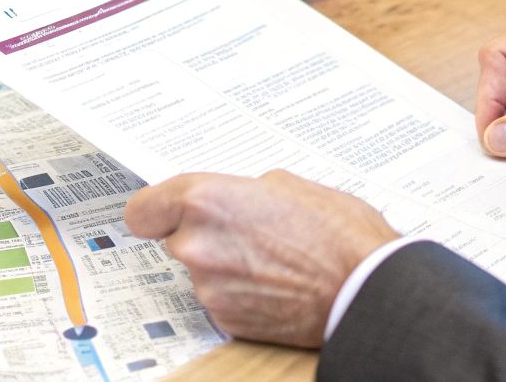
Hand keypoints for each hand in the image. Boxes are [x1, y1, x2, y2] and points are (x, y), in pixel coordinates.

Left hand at [125, 170, 400, 347]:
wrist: (364, 289)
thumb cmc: (337, 232)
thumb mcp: (289, 185)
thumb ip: (243, 191)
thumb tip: (232, 201)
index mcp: (205, 201)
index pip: (142, 210)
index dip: (156, 211)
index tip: (165, 213)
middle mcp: (196, 246)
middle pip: (176, 238)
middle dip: (205, 235)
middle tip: (248, 231)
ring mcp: (210, 289)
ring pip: (202, 270)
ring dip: (226, 265)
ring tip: (273, 258)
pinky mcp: (227, 321)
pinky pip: (222, 298)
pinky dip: (242, 293)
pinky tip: (276, 283)